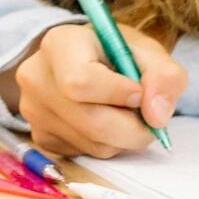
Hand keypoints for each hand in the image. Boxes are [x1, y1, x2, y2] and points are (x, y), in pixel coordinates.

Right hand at [2, 20, 187, 159]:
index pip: (80, 82)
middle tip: (148, 117)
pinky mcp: (40, 137)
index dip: (118, 94)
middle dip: (132, 127)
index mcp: (59, 43)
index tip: (139, 92)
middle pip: (92, 122)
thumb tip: (156, 117)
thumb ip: (164, 76)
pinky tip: (105, 121)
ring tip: (124, 113)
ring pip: (93, 143)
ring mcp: (34, 110)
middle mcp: (36, 77)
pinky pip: (84, 154)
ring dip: (123, 138)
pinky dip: (106, 145)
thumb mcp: (148, 52)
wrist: (84, 60)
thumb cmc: (116, 53)